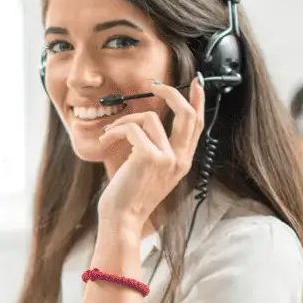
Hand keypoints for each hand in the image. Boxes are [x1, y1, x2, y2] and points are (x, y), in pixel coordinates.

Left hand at [96, 76, 205, 233]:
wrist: (122, 219)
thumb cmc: (129, 196)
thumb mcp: (149, 171)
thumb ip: (155, 148)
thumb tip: (148, 120)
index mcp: (182, 162)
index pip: (197, 125)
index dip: (198, 101)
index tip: (196, 83)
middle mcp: (180, 159)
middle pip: (187, 114)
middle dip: (171, 93)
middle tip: (154, 84)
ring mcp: (167, 158)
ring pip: (149, 118)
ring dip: (124, 121)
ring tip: (109, 134)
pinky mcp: (149, 157)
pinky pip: (131, 128)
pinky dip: (114, 130)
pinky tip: (105, 141)